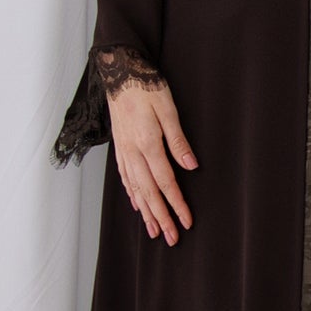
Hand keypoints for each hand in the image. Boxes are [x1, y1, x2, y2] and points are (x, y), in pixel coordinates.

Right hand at [110, 81, 196, 243]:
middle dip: (161, 217)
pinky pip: (125, 178)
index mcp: (147, 144)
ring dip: (146, 212)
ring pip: (135, 189)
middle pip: (149, 193)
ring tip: (154, 232)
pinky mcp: (119, 148)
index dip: (177, 203)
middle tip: (172, 238)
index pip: (165, 182)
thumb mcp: (168, 110)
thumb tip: (191, 166)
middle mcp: (133, 152)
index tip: (187, 220)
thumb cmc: (147, 88)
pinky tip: (137, 205)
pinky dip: (132, 194)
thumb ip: (178, 140)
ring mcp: (123, 152)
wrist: (120, 72)